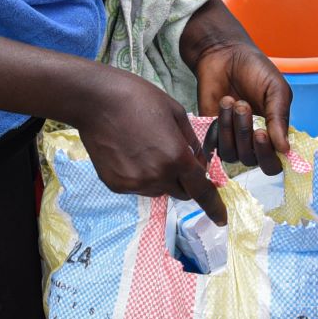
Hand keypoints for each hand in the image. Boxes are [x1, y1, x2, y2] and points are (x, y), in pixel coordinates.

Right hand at [74, 68, 224, 223]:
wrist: (96, 100)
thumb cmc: (139, 98)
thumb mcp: (175, 112)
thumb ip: (191, 142)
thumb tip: (199, 162)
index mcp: (177, 158)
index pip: (202, 192)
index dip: (215, 208)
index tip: (221, 220)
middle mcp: (157, 176)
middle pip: (181, 192)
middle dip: (184, 181)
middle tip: (173, 157)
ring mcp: (134, 183)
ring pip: (158, 189)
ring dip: (161, 177)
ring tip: (145, 148)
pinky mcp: (116, 185)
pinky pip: (138, 187)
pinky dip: (140, 175)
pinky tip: (129, 152)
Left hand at [193, 38, 292, 173]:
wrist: (225, 54)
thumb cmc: (255, 70)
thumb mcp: (276, 89)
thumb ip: (280, 118)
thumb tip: (285, 149)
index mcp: (273, 134)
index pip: (272, 164)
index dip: (267, 155)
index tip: (261, 133)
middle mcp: (252, 142)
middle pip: (251, 161)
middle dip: (245, 135)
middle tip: (243, 106)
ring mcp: (231, 139)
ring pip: (231, 154)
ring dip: (230, 127)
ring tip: (232, 101)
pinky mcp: (211, 133)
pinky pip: (212, 147)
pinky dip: (216, 128)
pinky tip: (222, 105)